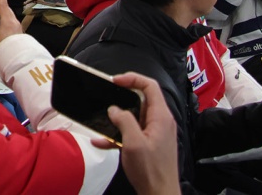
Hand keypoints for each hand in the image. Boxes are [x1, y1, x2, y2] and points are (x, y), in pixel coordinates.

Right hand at [0, 0, 21, 50]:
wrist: (19, 59)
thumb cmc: (6, 49)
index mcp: (7, 21)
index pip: (3, 4)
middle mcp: (14, 22)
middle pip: (7, 9)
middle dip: (1, 5)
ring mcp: (17, 26)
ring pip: (10, 16)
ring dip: (4, 13)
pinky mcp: (19, 31)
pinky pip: (11, 22)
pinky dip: (6, 20)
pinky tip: (1, 25)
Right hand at [91, 72, 179, 194]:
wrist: (160, 194)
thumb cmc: (151, 170)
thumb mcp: (134, 143)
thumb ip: (124, 121)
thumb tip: (114, 109)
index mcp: (161, 117)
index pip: (150, 86)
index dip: (132, 78)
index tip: (114, 81)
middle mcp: (160, 122)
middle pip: (142, 98)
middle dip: (122, 96)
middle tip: (106, 95)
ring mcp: (155, 133)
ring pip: (135, 115)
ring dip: (118, 117)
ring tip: (102, 118)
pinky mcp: (149, 143)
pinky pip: (132, 131)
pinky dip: (118, 133)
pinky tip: (101, 141)